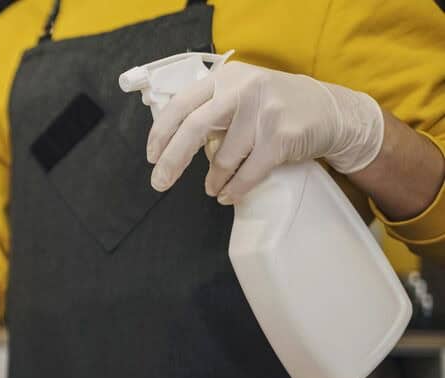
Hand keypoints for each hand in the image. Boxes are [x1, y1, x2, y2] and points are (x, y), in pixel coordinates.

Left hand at [146, 61, 384, 204]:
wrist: (330, 111)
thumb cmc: (273, 107)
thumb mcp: (240, 93)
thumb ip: (209, 108)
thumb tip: (169, 141)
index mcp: (225, 77)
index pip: (181, 104)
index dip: (161, 132)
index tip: (151, 156)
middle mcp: (243, 89)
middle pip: (194, 128)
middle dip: (172, 160)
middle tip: (159, 183)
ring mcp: (264, 112)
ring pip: (224, 157)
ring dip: (214, 179)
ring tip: (213, 187)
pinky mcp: (282, 136)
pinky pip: (248, 172)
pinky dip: (235, 188)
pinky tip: (227, 195)